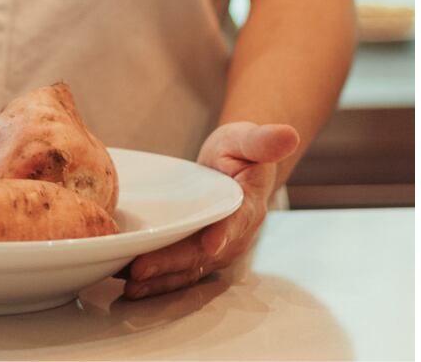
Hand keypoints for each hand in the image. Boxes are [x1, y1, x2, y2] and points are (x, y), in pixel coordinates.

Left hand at [118, 122, 299, 300]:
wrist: (235, 164)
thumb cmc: (240, 150)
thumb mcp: (248, 139)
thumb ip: (264, 140)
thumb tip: (288, 135)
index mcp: (250, 204)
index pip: (238, 220)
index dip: (225, 232)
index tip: (210, 243)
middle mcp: (236, 234)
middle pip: (204, 252)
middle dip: (173, 263)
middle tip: (142, 268)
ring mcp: (219, 248)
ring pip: (190, 268)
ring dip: (161, 279)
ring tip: (132, 284)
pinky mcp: (200, 254)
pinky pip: (181, 272)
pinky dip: (158, 280)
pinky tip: (132, 283)